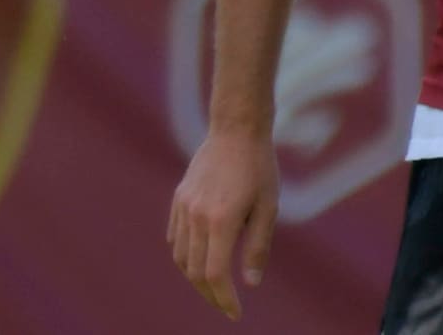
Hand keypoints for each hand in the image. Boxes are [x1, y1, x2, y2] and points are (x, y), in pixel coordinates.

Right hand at [169, 126, 278, 320]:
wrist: (236, 129)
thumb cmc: (259, 167)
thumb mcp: (268, 208)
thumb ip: (258, 247)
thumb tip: (250, 283)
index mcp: (221, 220)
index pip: (214, 275)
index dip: (223, 299)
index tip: (235, 313)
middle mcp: (197, 216)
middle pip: (194, 272)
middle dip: (210, 294)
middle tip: (227, 304)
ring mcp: (183, 206)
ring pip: (180, 257)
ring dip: (195, 277)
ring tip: (214, 285)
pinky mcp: (179, 198)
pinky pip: (174, 237)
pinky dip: (184, 255)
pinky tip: (199, 258)